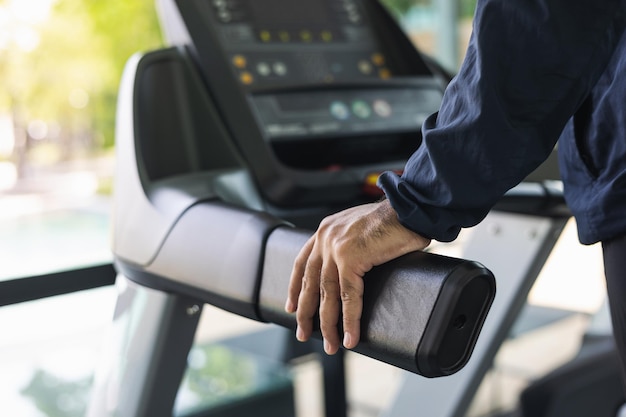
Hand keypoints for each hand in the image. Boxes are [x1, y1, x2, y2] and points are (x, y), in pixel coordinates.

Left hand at [284, 199, 429, 354]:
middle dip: (305, 312)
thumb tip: (355, 269)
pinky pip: (349, 297)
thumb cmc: (395, 218)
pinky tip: (350, 336)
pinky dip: (350, 320)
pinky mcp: (351, 257)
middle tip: (303, 333)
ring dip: (328, 324)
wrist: (410, 207)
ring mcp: (336, 247)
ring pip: (327, 294)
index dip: (295, 286)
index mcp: (326, 230)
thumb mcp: (362, 229)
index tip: (291, 305)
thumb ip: (352, 246)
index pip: (302, 262)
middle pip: (309, 282)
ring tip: (331, 344)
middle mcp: (326, 237)